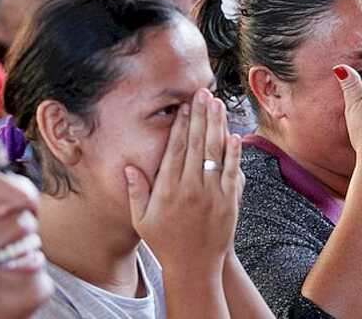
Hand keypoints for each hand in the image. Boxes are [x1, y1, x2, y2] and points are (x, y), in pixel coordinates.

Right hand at [123, 88, 244, 266]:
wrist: (195, 266)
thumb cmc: (165, 242)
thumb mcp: (142, 219)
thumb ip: (136, 191)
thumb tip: (129, 166)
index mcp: (168, 190)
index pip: (175, 150)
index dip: (180, 125)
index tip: (183, 106)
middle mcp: (190, 188)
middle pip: (196, 144)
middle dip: (200, 116)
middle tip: (203, 94)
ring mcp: (212, 194)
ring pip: (215, 152)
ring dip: (217, 126)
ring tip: (218, 105)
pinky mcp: (229, 201)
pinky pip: (231, 171)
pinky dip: (233, 152)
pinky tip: (232, 134)